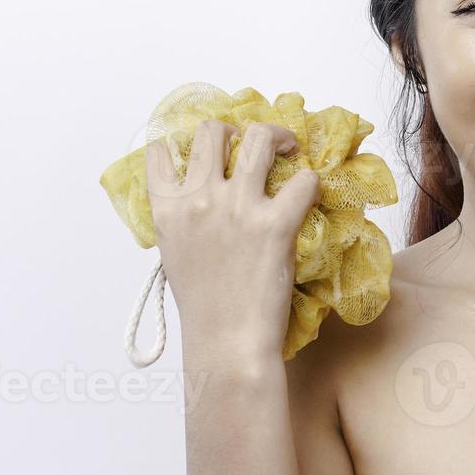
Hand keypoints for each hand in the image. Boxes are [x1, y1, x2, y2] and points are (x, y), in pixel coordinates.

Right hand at [145, 119, 320, 350]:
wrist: (228, 343)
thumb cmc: (204, 308)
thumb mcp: (177, 255)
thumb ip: (184, 220)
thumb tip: (203, 198)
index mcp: (168, 210)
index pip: (163, 151)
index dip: (184, 144)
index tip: (205, 152)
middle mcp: (200, 200)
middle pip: (213, 131)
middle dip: (236, 131)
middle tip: (256, 148)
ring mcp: (239, 208)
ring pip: (259, 138)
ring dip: (279, 137)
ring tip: (290, 149)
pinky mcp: (277, 224)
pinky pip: (304, 180)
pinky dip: (312, 183)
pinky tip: (309, 194)